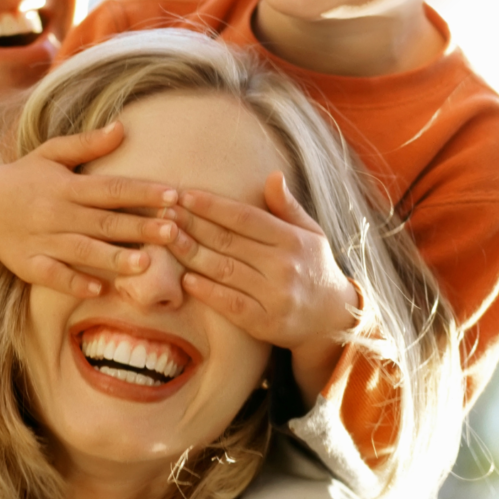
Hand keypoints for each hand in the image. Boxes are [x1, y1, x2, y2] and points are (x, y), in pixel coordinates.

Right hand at [0, 121, 179, 298]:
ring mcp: (42, 241)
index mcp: (66, 185)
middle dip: (139, 227)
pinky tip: (100, 289)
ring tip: (145, 264)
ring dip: (113, 258)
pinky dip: (74, 283)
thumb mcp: (51, 153)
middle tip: (173, 231)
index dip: (142, 192)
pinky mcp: (28, 265)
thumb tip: (122, 126)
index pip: (110, 188)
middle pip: (103, 221)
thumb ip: (87, 144)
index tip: (173, 194)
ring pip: (82, 251)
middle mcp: (56, 213)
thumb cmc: (26, 178)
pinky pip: (53, 277)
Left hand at [167, 172, 358, 406]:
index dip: (212, 206)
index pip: (245, 217)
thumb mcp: (310, 233)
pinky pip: (230, 304)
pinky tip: (185, 278)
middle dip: (193, 225)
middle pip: (228, 242)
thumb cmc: (314, 267)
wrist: (333, 319)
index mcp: (292, 239)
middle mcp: (284, 266)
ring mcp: (275, 296)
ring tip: (167, 238)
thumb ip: (288, 206)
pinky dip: (206, 290)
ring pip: (224, 270)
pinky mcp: (265, 323)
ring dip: (191, 254)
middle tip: (164, 212)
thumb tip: (273, 176)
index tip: (185, 195)